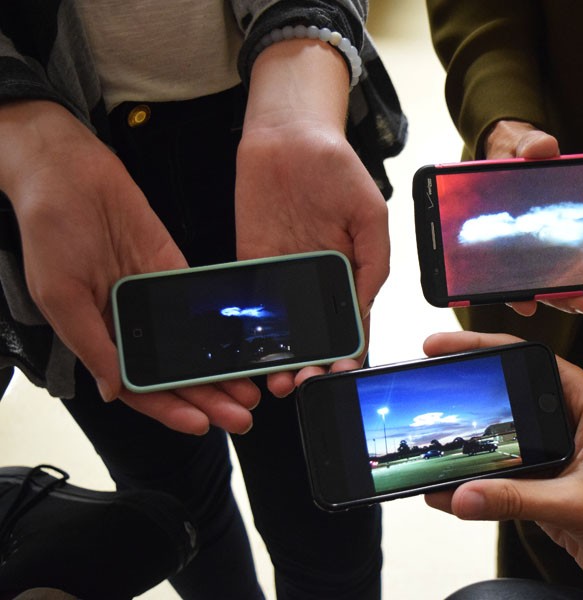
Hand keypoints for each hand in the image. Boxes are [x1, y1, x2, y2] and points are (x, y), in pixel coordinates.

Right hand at [0, 100, 258, 434]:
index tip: (199, 425)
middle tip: (241, 419)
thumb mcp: (60, 293)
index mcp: (99, 335)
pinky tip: (243, 349)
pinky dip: (222, 331)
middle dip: (208, 399)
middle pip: (175, 374)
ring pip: (194, 348)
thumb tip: (113, 391)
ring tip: (249, 393)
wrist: (68, 172)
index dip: (168, 409)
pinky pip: (202, 309)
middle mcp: (132, 324)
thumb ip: (92, 343)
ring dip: (221, 372)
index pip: (139, 386)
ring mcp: (155, 299)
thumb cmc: (50, 230)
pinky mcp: (175, 272)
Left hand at [236, 39, 388, 395]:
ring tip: (278, 381)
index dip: (347, 352)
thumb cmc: (337, 167)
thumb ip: (373, 263)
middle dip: (311, 363)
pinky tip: (251, 352)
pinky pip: (252, 301)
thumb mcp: (370, 214)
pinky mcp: (251, 261)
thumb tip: (364, 309)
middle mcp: (316, 279)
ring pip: (282, 328)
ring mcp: (283, 273)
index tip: (341, 374)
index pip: (350, 323)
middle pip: (314, 333)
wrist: (289, 133)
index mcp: (349, 271)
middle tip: (304, 385)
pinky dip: (252, 330)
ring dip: (280, 357)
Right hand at [421, 331, 582, 588]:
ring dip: (463, 438)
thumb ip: (518, 498)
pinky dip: (469, 479)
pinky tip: (444, 490)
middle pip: (503, 388)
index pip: (525, 357)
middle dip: (463, 386)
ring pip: (495, 432)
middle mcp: (562, 417)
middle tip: (424, 380)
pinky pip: (495, 472)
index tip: (444, 347)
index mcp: (581, 400)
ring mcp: (547, 446)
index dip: (481, 346)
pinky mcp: (537, 478)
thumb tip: (465, 493)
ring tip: (427, 439)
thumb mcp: (576, 503)